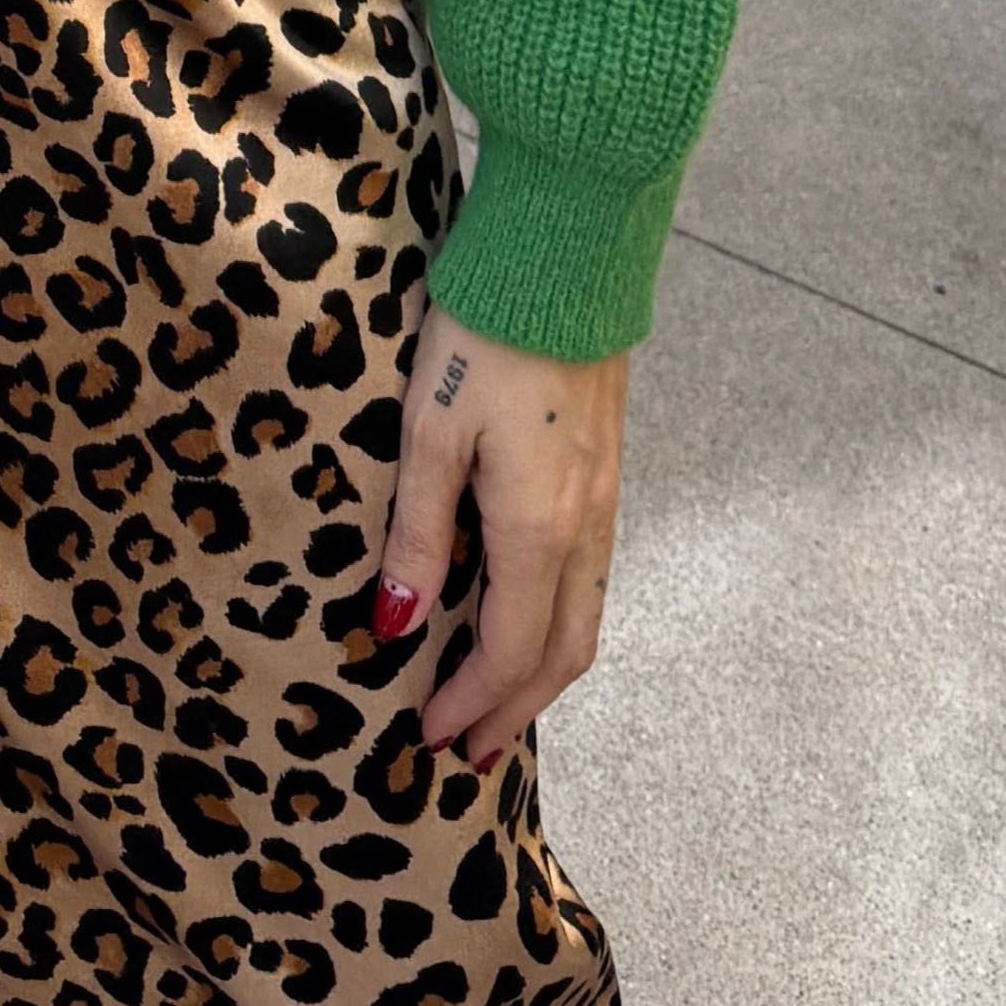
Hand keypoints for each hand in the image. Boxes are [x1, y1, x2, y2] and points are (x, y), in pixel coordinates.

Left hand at [373, 304, 627, 766]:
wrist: (565, 252)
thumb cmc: (484, 333)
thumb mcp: (429, 430)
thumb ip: (420, 535)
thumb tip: (399, 626)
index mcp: (538, 527)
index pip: (511, 652)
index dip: (473, 705)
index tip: (431, 740)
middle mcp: (585, 524)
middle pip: (563, 652)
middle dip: (515, 710)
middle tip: (468, 752)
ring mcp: (605, 495)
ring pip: (585, 614)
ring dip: (542, 671)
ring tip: (495, 701)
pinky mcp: (606, 465)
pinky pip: (591, 572)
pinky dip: (559, 620)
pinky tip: (523, 615)